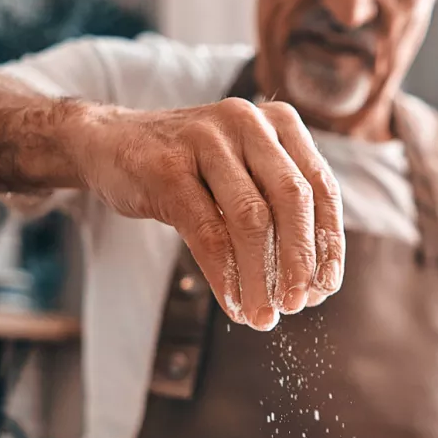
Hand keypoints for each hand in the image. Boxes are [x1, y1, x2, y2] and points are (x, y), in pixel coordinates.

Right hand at [77, 98, 344, 330]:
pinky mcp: (167, 167)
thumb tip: (312, 286)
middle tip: (298, 306)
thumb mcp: (241, 177)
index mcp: (279, 122)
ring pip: (250, 218)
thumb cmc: (189, 170)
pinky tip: (232, 304)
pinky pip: (206, 232)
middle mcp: (248, 122)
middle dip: (299, 260)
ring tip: (262, 316)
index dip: (327, 241)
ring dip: (260, 277)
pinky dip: (224, 275)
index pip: (320, 186)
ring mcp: (206, 139)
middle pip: (291, 199)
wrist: (109, 143)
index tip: (326, 286)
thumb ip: (277, 214)